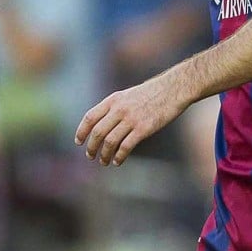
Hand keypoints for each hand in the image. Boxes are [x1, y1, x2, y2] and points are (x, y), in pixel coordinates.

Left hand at [74, 74, 188, 165]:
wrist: (173, 89)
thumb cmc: (151, 93)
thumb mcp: (128, 95)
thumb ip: (115, 107)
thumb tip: (103, 124)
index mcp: (113, 99)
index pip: (90, 117)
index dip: (82, 131)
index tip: (78, 142)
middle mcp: (119, 109)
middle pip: (97, 132)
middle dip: (91, 147)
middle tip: (90, 156)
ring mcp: (131, 119)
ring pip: (110, 141)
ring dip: (104, 154)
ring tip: (103, 162)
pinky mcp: (143, 129)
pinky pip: (126, 146)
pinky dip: (119, 156)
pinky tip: (118, 161)